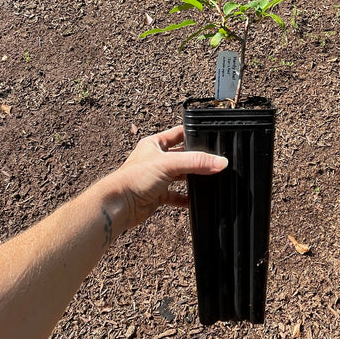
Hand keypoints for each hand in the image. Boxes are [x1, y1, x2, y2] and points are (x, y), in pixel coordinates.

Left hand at [105, 125, 227, 230]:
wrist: (119, 205)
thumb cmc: (133, 178)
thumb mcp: (169, 163)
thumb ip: (196, 162)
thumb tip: (220, 161)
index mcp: (154, 144)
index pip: (179, 133)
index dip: (193, 134)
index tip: (210, 137)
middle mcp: (155, 159)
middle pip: (182, 156)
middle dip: (196, 160)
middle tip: (213, 161)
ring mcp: (157, 177)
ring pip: (180, 176)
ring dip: (192, 178)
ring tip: (208, 178)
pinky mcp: (157, 195)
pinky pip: (176, 196)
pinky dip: (185, 198)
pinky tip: (195, 199)